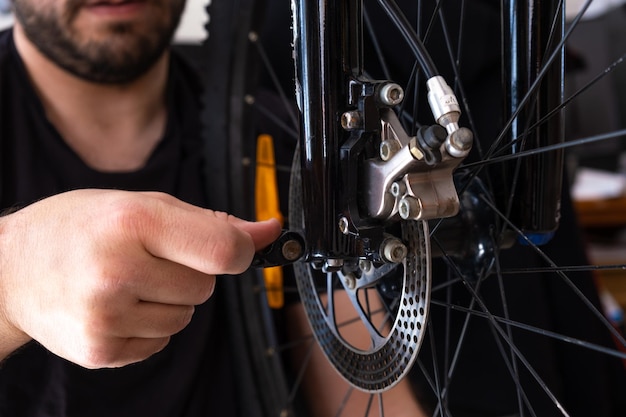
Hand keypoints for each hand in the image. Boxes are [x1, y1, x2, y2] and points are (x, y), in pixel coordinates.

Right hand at [0, 189, 280, 367]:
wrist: (11, 269)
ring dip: (168, 301)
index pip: (224, 251)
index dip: (241, 250)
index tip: (237, 247)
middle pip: (206, 288)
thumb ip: (210, 221)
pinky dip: (148, 325)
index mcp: (133, 223)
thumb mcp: (141, 204)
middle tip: (149, 258)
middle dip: (189, 273)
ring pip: (186, 317)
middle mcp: (118, 271)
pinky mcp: (100, 350)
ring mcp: (107, 316)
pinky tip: (116, 305)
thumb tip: (268, 231)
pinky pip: (161, 341)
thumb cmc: (79, 227)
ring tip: (127, 281)